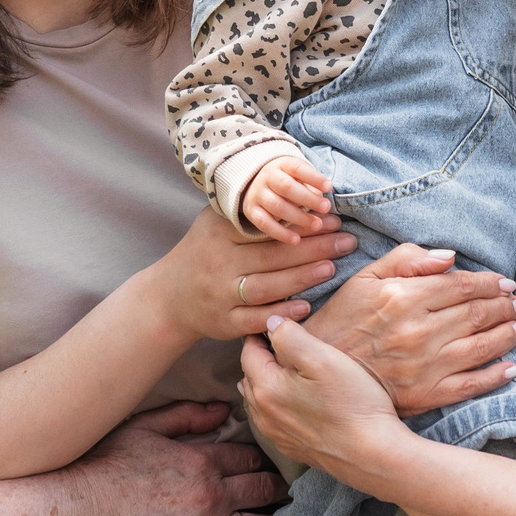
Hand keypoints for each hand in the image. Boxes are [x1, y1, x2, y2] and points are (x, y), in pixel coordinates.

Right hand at [73, 401, 287, 515]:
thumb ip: (187, 415)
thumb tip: (223, 408)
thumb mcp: (145, 426)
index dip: (262, 456)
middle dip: (275, 485)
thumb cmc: (107, 464)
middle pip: (261, 489)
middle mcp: (212, 494)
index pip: (249, 456)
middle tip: (284, 486)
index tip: (267, 459)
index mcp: (202, 460)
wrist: (83, 511)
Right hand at [153, 208, 353, 342]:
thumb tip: (297, 193)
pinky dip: (280, 313)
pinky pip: (255, 319)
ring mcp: (221, 294)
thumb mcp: (214, 224)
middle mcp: (219, 263)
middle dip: (313, 247)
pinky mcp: (224, 322)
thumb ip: (247, 212)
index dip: (300, 221)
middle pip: (271, 254)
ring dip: (301, 277)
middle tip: (346, 241)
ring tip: (331, 267)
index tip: (331, 217)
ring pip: (265, 286)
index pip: (264, 225)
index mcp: (219, 234)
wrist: (169, 297)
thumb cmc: (204, 253)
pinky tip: (306, 306)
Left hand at [240, 317, 415, 486]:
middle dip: (260, 358)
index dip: (259, 335)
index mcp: (266, 388)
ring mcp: (276, 435)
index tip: (274, 324)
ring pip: (258, 400)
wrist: (373, 454)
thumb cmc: (352, 403)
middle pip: (250, 377)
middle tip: (279, 344)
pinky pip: (272, 421)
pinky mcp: (291, 448)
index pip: (248, 353)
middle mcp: (263, 415)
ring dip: (266, 383)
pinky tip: (292, 401)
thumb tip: (270, 323)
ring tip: (283, 370)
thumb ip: (290, 337)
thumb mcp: (322, 358)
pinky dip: (276, 406)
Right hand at [245, 154, 336, 241]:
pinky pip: (264, 223)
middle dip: (308, 198)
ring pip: (277, 206)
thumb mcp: (298, 176)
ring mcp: (258, 194)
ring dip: (298, 217)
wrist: (254, 183)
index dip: (314, 177)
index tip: (329, 187)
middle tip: (326, 208)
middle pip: (287, 187)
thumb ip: (311, 186)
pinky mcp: (252, 211)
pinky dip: (280, 232)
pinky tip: (296, 240)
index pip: (298, 168)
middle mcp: (268, 177)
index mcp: (282, 165)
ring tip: (317, 225)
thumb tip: (327, 203)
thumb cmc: (287, 181)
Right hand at [307, 244, 515, 415]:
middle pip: (476, 314)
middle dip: (504, 306)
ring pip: (480, 346)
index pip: (460, 285)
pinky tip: (511, 368)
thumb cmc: (339, 322)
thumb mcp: (363, 279)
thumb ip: (405, 261)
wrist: (315, 373)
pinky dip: (495, 376)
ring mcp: (425, 365)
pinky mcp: (425, 394)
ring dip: (506, 335)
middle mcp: (419, 330)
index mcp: (405, 297)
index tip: (502, 283)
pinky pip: (469, 385)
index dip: (488, 283)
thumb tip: (448, 257)